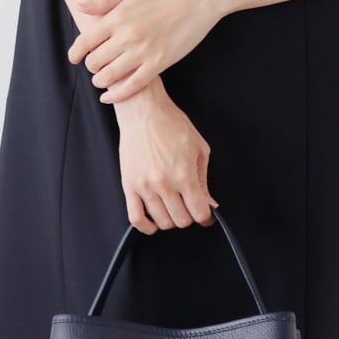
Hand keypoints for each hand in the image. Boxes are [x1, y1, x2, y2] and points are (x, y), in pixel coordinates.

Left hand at [67, 0, 220, 103]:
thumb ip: (105, 0)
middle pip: (95, 61)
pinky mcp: (159, 63)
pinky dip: (116, 95)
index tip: (74, 58)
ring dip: (100, 81)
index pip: (85, 41)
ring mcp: (143, 51)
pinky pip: (132, 86)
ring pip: (110, 76)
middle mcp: (127, 36)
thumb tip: (80, 7)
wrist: (198, 0)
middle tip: (95, 66)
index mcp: (117, 17)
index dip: (75, 53)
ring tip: (102, 79)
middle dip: (91, 66)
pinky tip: (109, 97)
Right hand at [113, 86, 219, 233]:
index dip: (205, 217)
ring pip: (161, 221)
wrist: (144, 111)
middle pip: (181, 220)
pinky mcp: (129, 185)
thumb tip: (210, 202)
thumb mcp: (199, 148)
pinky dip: (145, 226)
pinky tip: (153, 222)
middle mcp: (164, 183)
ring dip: (170, 219)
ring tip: (172, 207)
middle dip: (189, 216)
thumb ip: (204, 179)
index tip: (205, 214)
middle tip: (188, 206)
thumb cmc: (171, 124)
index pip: (199, 212)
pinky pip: (135, 218)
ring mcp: (145, 186)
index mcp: (184, 174)